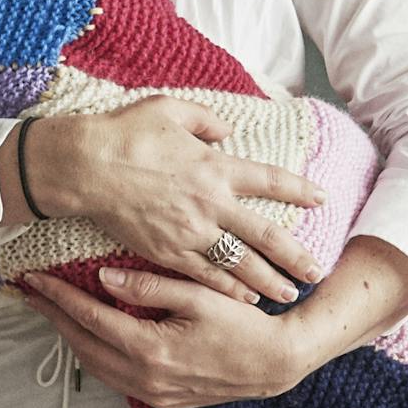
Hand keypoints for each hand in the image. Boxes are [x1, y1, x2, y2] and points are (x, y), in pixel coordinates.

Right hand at [22, 101, 323, 305]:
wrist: (85, 166)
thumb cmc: (125, 132)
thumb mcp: (169, 108)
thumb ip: (206, 119)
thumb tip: (227, 131)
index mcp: (215, 167)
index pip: (270, 180)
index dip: (299, 190)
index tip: (321, 199)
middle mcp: (210, 204)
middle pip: (265, 235)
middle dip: (295, 255)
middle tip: (318, 271)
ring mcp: (189, 232)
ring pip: (239, 263)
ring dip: (267, 280)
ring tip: (289, 294)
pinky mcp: (166, 252)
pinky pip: (205, 276)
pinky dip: (228, 289)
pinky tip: (245, 299)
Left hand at [23, 267, 328, 407]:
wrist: (276, 363)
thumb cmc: (243, 323)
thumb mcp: (198, 295)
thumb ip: (149, 286)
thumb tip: (103, 277)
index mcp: (151, 351)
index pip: (90, 319)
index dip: (59, 298)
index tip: (35, 280)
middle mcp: (146, 379)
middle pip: (83, 346)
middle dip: (55, 318)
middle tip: (32, 293)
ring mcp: (155, 395)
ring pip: (96, 367)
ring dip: (73, 339)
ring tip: (55, 311)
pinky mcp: (165, 402)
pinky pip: (117, 379)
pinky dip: (97, 356)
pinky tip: (92, 336)